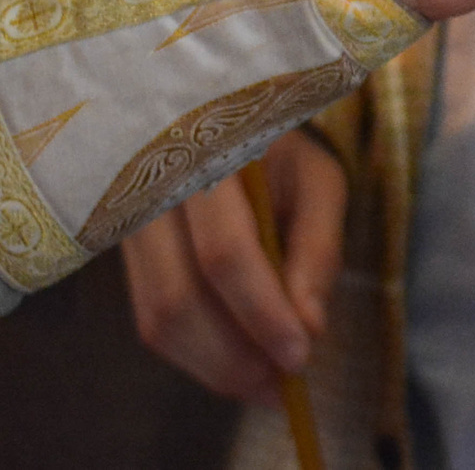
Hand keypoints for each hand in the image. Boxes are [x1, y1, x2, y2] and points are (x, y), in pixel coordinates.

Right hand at [122, 130, 345, 403]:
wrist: (216, 120)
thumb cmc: (278, 150)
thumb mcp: (318, 180)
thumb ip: (318, 248)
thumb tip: (308, 328)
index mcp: (208, 161)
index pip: (225, 253)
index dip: (262, 313)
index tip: (300, 358)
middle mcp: (153, 194)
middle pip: (177, 298)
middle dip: (233, 357)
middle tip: (282, 387)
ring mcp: (128, 225)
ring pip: (155, 318)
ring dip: (213, 366)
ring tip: (266, 383)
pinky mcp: (123, 254)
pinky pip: (150, 316)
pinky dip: (196, 351)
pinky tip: (238, 358)